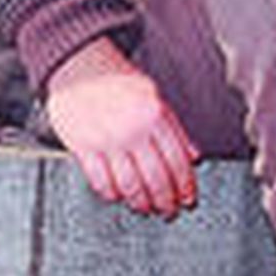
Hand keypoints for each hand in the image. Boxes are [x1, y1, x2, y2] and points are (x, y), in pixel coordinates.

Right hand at [45, 37, 199, 219]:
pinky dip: (111, 194)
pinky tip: (119, 198)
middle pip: (155, 177)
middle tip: (171, 212)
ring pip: (129, 184)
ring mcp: (107, 140)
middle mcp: (133, 130)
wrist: (80, 63)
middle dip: (166, 200)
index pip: (177, 159)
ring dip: (141, 202)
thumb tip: (195, 155)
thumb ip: (176, 128)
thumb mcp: (156, 96)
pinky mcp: (82, 147)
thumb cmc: (118, 78)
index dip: (185, 184)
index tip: (189, 198)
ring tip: (147, 209)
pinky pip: (100, 180)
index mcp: (156, 116)